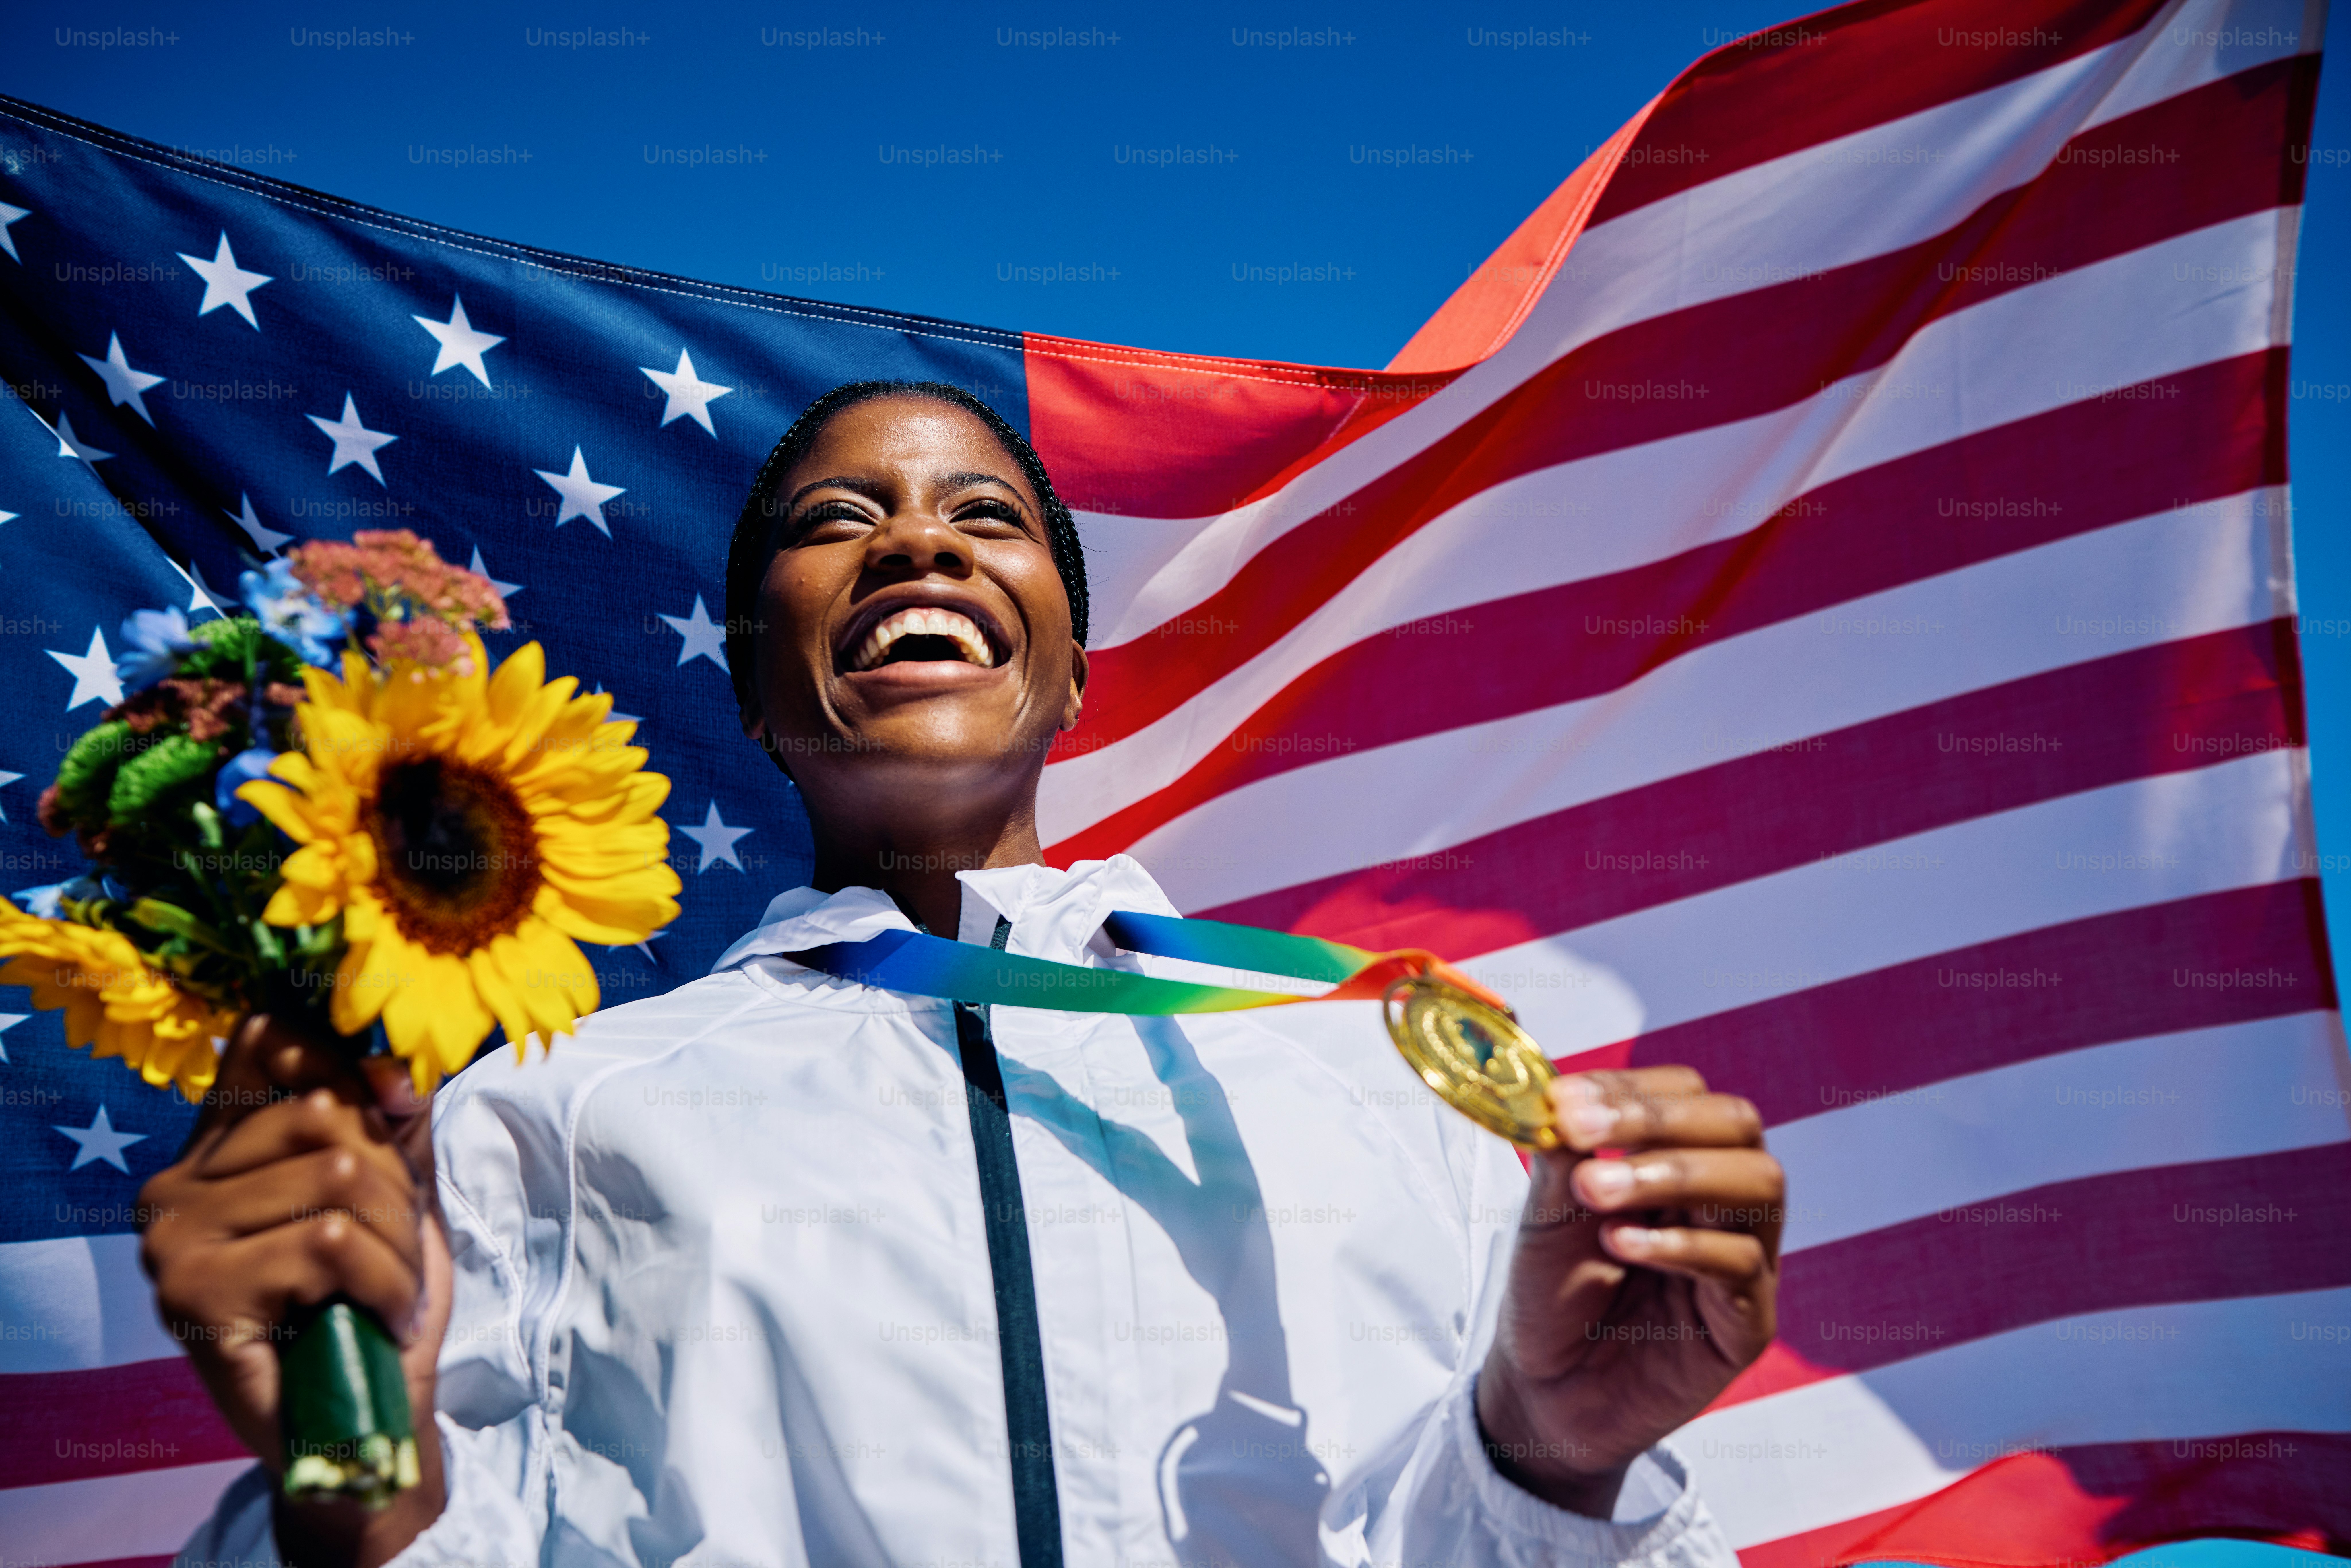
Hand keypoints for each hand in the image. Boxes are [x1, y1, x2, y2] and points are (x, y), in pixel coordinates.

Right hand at [138, 1014, 450, 1567]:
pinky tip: (371, 1317)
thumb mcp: (400, 1188)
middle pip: (328, 1114)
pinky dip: (384, 1282)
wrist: (359, 1415)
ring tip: (385, 1288)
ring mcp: (172, 1240)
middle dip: (395, 1184)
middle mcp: (172, 1185)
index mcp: (210, 1149)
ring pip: (341, 1176)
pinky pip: (332, 1241)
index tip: (390, 1116)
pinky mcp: (195, 1293)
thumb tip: (393, 1066)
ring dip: (396, 1242)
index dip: (349, 1068)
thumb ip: (396, 1117)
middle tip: (393, 1251)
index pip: (272, 1041)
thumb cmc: (374, 1298)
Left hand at [1475, 1067, 1782, 1517]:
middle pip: (1738, 1125)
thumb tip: (1561, 1094)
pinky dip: (1681, 1244)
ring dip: (1674, 1173)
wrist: (1546, 1388)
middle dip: (1660, 1119)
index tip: (1565, 1100)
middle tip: (1586, 1131)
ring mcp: (1745, 1261)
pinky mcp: (1747, 1323)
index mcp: (1679, 1161)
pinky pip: (1742, 1265)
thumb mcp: (1547, 1213)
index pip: (1687, 1093)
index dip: (1631, 1088)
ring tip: (1598, 1191)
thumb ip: (1563, 1155)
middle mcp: (1723, 1201)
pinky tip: (1622, 1244)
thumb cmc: (1553, 1293)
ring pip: (1757, 1184)